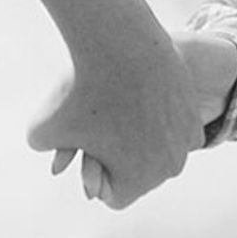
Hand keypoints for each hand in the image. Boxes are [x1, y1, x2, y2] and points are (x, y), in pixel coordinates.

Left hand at [27, 34, 198, 209]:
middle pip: (135, 172)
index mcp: (136, 182)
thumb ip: (42, 147)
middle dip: (118, 154)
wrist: (123, 43)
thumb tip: (52, 158)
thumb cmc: (80, 89)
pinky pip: (170, 129)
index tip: (83, 143)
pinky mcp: (193, 115)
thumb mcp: (42, 126)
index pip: (111, 194)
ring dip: (138, 136)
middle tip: (101, 122)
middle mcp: (168, 169)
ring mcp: (186, 142)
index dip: (93, 171)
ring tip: (117, 108)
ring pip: (155, 149)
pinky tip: (137, 96)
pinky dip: (156, 116)